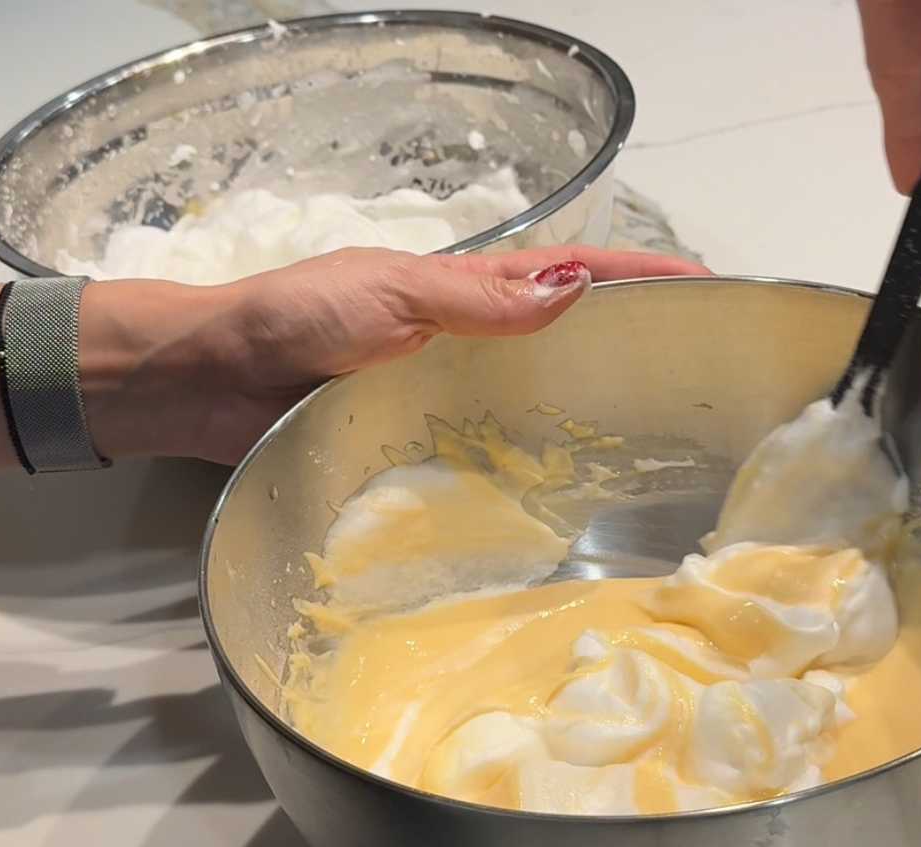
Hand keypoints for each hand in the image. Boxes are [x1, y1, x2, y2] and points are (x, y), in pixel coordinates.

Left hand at [80, 246, 709, 465]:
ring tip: (659, 450)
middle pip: (569, 341)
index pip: (571, 272)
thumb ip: (473, 300)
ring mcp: (448, 399)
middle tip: (701, 385)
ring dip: (594, 416)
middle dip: (635, 350)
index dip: (637, 273)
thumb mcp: (387, 292)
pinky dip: (533, 468)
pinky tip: (568, 500)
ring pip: (537, 402)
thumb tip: (576, 290)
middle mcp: (471, 344)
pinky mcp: (421, 447)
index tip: (706, 286)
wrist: (214, 382)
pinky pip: (490, 452)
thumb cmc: (295, 319)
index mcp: (468, 291)